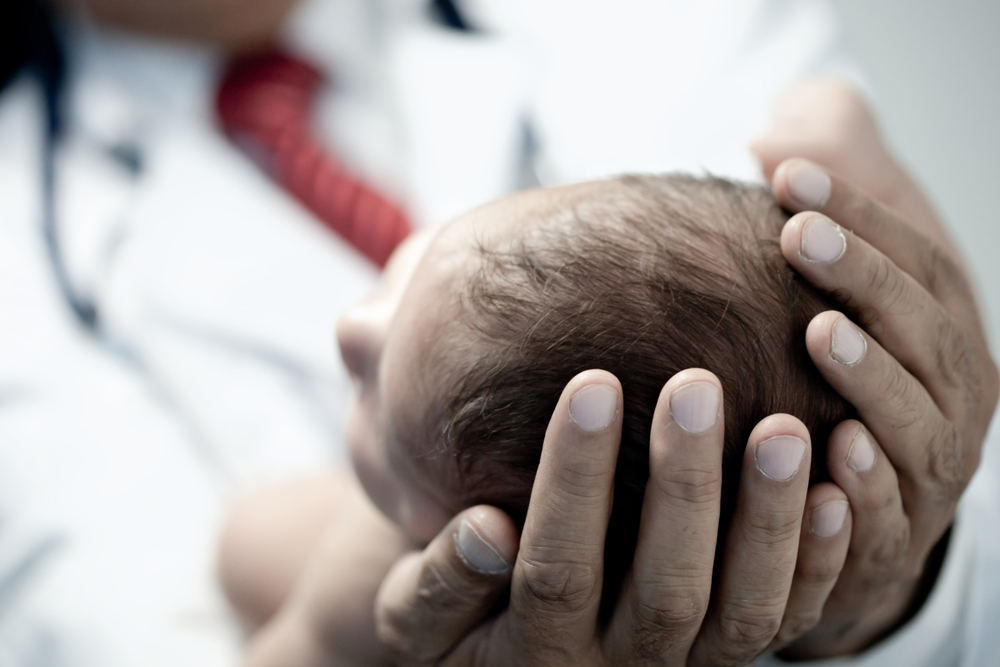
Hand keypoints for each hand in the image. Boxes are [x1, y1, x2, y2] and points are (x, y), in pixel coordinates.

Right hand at [376, 369, 854, 665]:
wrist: (505, 663)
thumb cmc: (450, 621)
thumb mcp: (416, 615)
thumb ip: (440, 583)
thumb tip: (482, 531)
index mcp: (536, 652)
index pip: (558, 568)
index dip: (574, 481)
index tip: (591, 386)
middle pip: (665, 589)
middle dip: (683, 487)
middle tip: (697, 386)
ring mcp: (685, 665)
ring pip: (743, 613)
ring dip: (767, 521)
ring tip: (786, 428)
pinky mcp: (728, 650)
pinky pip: (789, 620)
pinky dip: (817, 560)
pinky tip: (837, 487)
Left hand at [769, 158, 998, 656]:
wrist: (856, 501)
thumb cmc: (843, 374)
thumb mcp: (845, 281)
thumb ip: (827, 203)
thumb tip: (774, 136)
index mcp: (945, 326)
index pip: (912, 257)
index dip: (858, 211)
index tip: (783, 177)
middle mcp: (953, 394)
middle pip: (922, 328)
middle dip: (865, 279)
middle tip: (798, 236)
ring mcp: (931, 470)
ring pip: (918, 421)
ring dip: (874, 376)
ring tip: (820, 334)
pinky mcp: (895, 538)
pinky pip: (893, 515)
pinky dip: (871, 484)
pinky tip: (835, 447)